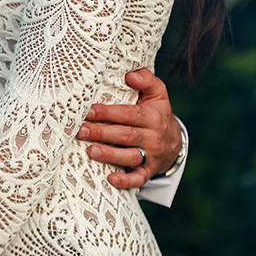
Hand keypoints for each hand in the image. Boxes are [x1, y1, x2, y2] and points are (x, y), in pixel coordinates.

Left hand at [74, 67, 181, 189]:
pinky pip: (138, 179)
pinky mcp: (148, 172)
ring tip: (90, 151)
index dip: (107, 112)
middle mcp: (153, 137)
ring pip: (129, 156)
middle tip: (80, 130)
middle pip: (125, 135)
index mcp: (152, 116)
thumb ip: (147, 79)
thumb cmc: (157, 113)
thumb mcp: (158, 93)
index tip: (88, 110)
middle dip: (102, 132)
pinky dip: (126, 181)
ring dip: (109, 155)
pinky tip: (111, 179)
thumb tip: (131, 74)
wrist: (175, 142)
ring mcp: (151, 156)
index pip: (128, 113)